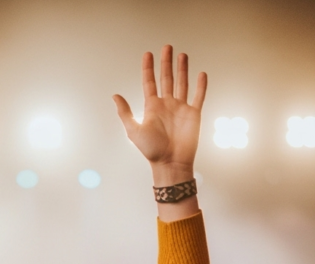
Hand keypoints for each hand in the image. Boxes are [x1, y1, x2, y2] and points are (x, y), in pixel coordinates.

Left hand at [114, 46, 206, 183]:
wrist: (170, 164)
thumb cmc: (151, 151)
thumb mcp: (134, 131)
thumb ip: (125, 112)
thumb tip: (114, 96)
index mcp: (152, 107)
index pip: (149, 82)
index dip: (148, 68)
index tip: (148, 54)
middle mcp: (166, 105)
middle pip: (166, 78)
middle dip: (166, 63)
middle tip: (167, 47)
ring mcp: (180, 108)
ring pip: (182, 83)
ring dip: (182, 69)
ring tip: (182, 55)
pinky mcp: (193, 114)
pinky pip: (198, 96)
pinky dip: (201, 86)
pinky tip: (201, 74)